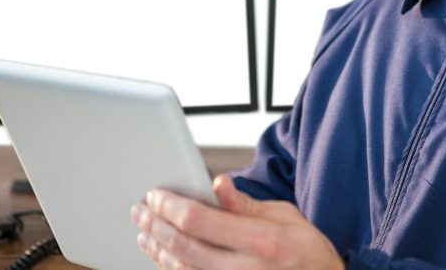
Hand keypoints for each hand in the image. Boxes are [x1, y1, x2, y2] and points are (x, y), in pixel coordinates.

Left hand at [132, 174, 343, 269]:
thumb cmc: (305, 251)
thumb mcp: (285, 216)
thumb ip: (245, 204)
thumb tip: (218, 183)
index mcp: (261, 241)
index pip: (200, 221)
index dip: (171, 206)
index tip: (157, 195)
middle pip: (183, 246)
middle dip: (156, 225)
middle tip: (140, 210)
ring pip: (181, 269)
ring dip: (157, 248)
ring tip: (145, 231)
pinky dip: (171, 267)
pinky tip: (163, 255)